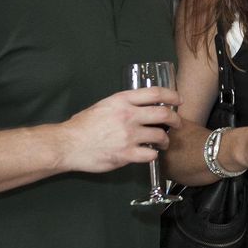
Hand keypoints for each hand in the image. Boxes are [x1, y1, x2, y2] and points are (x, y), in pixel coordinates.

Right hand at [59, 87, 181, 172]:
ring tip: (163, 143)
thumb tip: (140, 106)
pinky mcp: (126, 154)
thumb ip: (123, 105)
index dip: (172, 96)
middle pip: (163, 114)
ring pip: (160, 136)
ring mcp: (128, 135)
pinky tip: (149, 154)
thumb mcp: (104, 105)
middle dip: (175, 120)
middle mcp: (128, 115)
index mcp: (122, 100)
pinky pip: (150, 154)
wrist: (68, 144)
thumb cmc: (83, 125)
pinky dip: (153, 155)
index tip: (179, 100)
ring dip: (165, 140)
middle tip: (177, 124)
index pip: (155, 93)